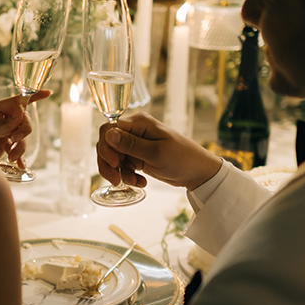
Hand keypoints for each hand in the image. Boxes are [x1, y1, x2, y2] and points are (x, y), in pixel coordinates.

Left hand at [0, 90, 49, 163]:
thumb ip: (5, 124)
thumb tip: (21, 110)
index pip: (16, 101)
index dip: (32, 96)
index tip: (47, 93)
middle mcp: (2, 118)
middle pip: (24, 119)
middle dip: (22, 131)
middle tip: (13, 141)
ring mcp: (6, 130)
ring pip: (23, 134)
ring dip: (20, 146)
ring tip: (10, 156)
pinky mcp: (8, 142)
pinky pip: (21, 145)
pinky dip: (21, 155)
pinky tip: (20, 163)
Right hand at [97, 112, 222, 191]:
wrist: (197, 173)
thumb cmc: (182, 158)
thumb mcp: (156, 153)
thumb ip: (131, 144)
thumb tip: (109, 134)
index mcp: (139, 123)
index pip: (108, 129)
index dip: (106, 147)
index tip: (115, 163)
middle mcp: (134, 131)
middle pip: (107, 144)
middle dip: (109, 163)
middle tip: (116, 180)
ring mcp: (135, 144)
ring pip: (112, 157)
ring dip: (119, 172)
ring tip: (134, 182)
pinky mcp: (137, 156)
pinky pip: (122, 166)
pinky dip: (127, 176)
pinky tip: (140, 182)